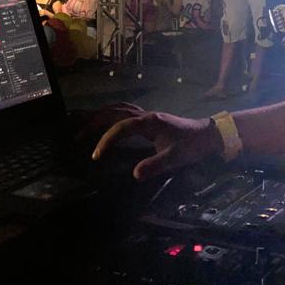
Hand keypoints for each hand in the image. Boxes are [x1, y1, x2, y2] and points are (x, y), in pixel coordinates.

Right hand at [91, 102, 221, 180]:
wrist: (207, 134)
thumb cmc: (191, 145)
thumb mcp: (175, 158)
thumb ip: (155, 165)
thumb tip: (135, 175)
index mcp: (149, 122)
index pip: (120, 127)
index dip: (106, 140)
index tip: (96, 156)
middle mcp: (145, 115)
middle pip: (113, 112)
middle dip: (93, 123)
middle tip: (77, 137)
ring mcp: (146, 115)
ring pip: (117, 109)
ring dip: (100, 116)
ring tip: (84, 127)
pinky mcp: (148, 119)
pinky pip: (123, 112)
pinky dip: (110, 115)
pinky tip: (105, 122)